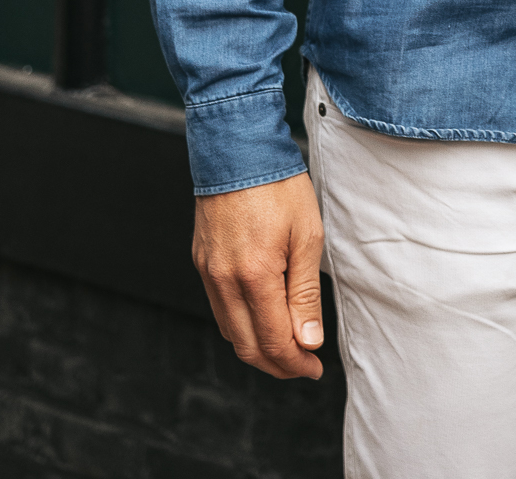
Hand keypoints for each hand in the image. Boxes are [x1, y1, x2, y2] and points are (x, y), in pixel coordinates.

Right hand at [193, 170, 325, 379]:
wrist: (238, 148)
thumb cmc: (278, 186)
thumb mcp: (307, 235)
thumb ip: (305, 293)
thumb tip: (308, 340)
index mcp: (255, 274)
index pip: (274, 340)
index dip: (296, 363)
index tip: (314, 367)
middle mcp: (224, 279)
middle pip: (247, 346)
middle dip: (277, 364)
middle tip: (302, 365)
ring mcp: (208, 271)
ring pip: (230, 331)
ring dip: (257, 347)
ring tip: (286, 345)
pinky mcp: (201, 261)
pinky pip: (219, 307)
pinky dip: (240, 323)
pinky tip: (261, 317)